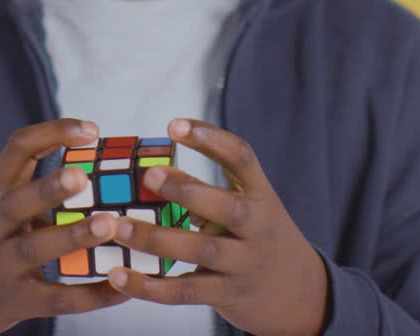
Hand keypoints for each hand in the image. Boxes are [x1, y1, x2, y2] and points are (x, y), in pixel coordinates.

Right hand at [0, 119, 129, 335]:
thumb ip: (34, 195)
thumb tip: (101, 174)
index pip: (16, 151)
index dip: (52, 133)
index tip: (90, 128)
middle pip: (17, 202)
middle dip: (49, 188)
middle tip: (82, 177)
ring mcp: (1, 265)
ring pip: (34, 249)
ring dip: (72, 237)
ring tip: (109, 224)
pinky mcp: (15, 302)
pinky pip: (55, 298)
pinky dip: (91, 295)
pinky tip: (121, 288)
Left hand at [106, 119, 328, 335]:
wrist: (301, 294)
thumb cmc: (259, 238)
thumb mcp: (250, 209)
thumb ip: (210, 195)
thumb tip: (149, 178)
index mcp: (261, 196)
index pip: (242, 159)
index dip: (210, 139)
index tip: (174, 125)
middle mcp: (257, 228)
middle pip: (227, 208)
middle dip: (188, 191)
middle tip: (149, 176)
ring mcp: (244, 264)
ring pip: (201, 251)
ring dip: (156, 239)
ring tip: (118, 227)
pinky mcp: (227, 295)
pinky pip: (185, 291)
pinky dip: (150, 286)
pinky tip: (119, 276)